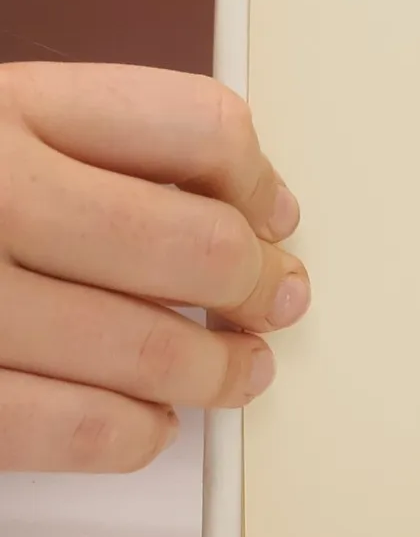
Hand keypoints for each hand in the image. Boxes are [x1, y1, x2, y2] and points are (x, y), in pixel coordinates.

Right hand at [0, 64, 306, 472]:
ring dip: (215, 370)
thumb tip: (246, 216)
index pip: (195, 126)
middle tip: (274, 302)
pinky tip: (143, 423)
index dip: (258, 180)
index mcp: (2, 103)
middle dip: (254, 285)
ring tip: (234, 372)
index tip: (275, 216)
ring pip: (144, 346)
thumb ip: (88, 148)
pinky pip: (69, 429)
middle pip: (188, 244)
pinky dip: (131, 433)